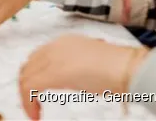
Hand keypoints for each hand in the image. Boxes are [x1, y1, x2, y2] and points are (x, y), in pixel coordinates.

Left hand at [19, 35, 148, 119]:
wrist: (129, 68)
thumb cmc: (121, 68)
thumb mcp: (93, 63)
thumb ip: (78, 67)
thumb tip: (75, 78)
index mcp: (65, 42)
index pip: (37, 57)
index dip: (34, 75)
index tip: (37, 92)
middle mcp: (55, 46)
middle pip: (28, 66)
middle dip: (26, 86)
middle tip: (32, 104)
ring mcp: (53, 58)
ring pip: (25, 77)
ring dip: (25, 97)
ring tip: (34, 113)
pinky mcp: (53, 74)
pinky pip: (29, 87)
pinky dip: (28, 103)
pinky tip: (35, 115)